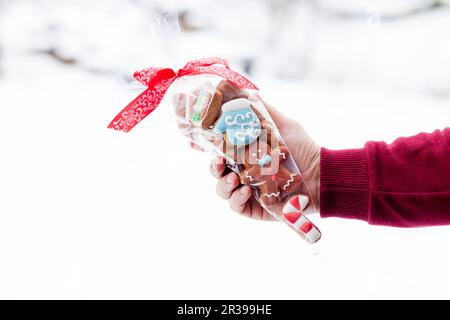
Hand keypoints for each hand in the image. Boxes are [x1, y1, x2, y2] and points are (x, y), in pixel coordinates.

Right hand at [211, 97, 319, 219]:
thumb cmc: (303, 148)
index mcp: (245, 152)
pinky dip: (236, 199)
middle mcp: (243, 171)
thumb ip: (263, 110)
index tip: (194, 143)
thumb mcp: (282, 124)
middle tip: (219, 162)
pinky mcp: (253, 208)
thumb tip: (247, 91)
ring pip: (221, 189)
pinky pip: (235, 206)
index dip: (204, 147)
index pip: (219, 150)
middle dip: (212, 166)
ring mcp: (246, 190)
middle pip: (216, 170)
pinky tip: (245, 191)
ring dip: (222, 183)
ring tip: (234, 178)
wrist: (321, 174)